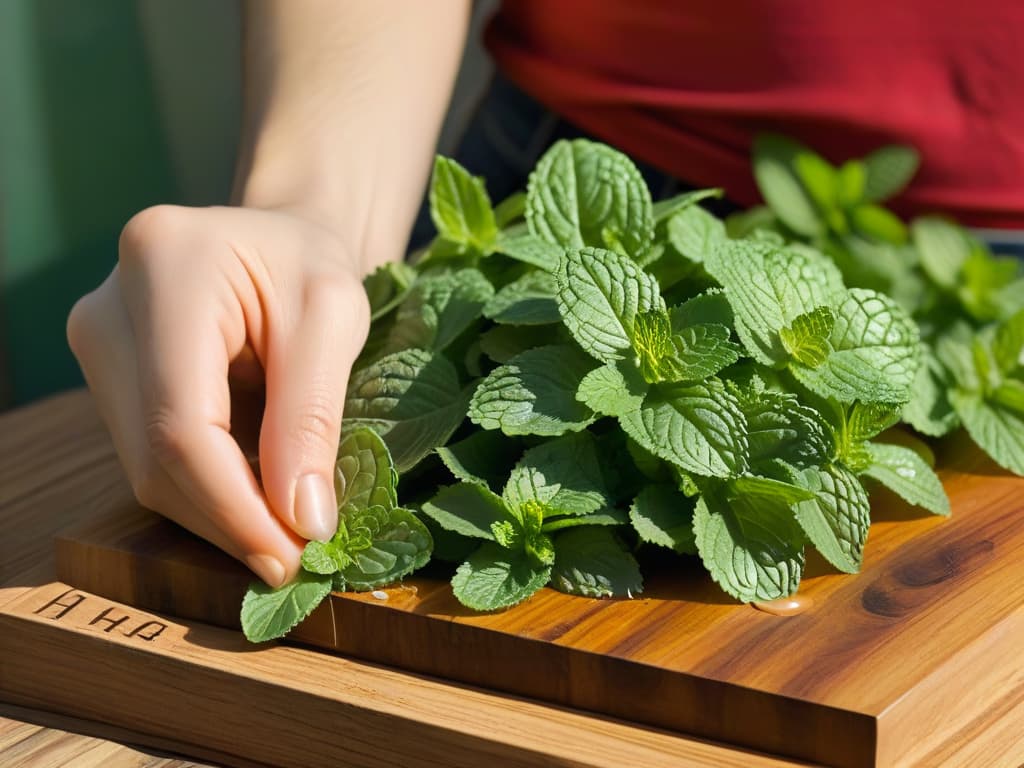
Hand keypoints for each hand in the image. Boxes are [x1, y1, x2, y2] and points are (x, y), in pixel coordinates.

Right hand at [67, 204, 370, 586]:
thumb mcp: (334, 320)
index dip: (234, 507)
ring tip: (286, 528)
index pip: (181, 424)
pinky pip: (150, 455)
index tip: (291, 557)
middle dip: (229, 520)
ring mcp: (98, 343)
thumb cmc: (312, 265)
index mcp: (165, 268)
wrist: (277, 239)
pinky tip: (256, 496)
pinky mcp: (108, 374)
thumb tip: (302, 522)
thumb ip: (313, 418)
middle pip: (154, 456)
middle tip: (297, 558)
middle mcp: (109, 307)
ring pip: (146, 468)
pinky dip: (208, 488)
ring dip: (218, 511)